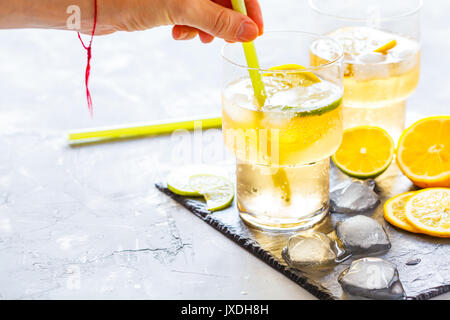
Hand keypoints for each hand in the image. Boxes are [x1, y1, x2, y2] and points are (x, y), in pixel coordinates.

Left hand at [107, 0, 262, 42]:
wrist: (94, 3)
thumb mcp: (181, 8)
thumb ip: (218, 19)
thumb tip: (248, 32)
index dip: (249, 9)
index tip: (255, 32)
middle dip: (224, 22)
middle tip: (222, 41)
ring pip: (208, 9)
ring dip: (205, 27)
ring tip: (191, 36)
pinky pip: (191, 14)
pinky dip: (189, 27)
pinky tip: (177, 32)